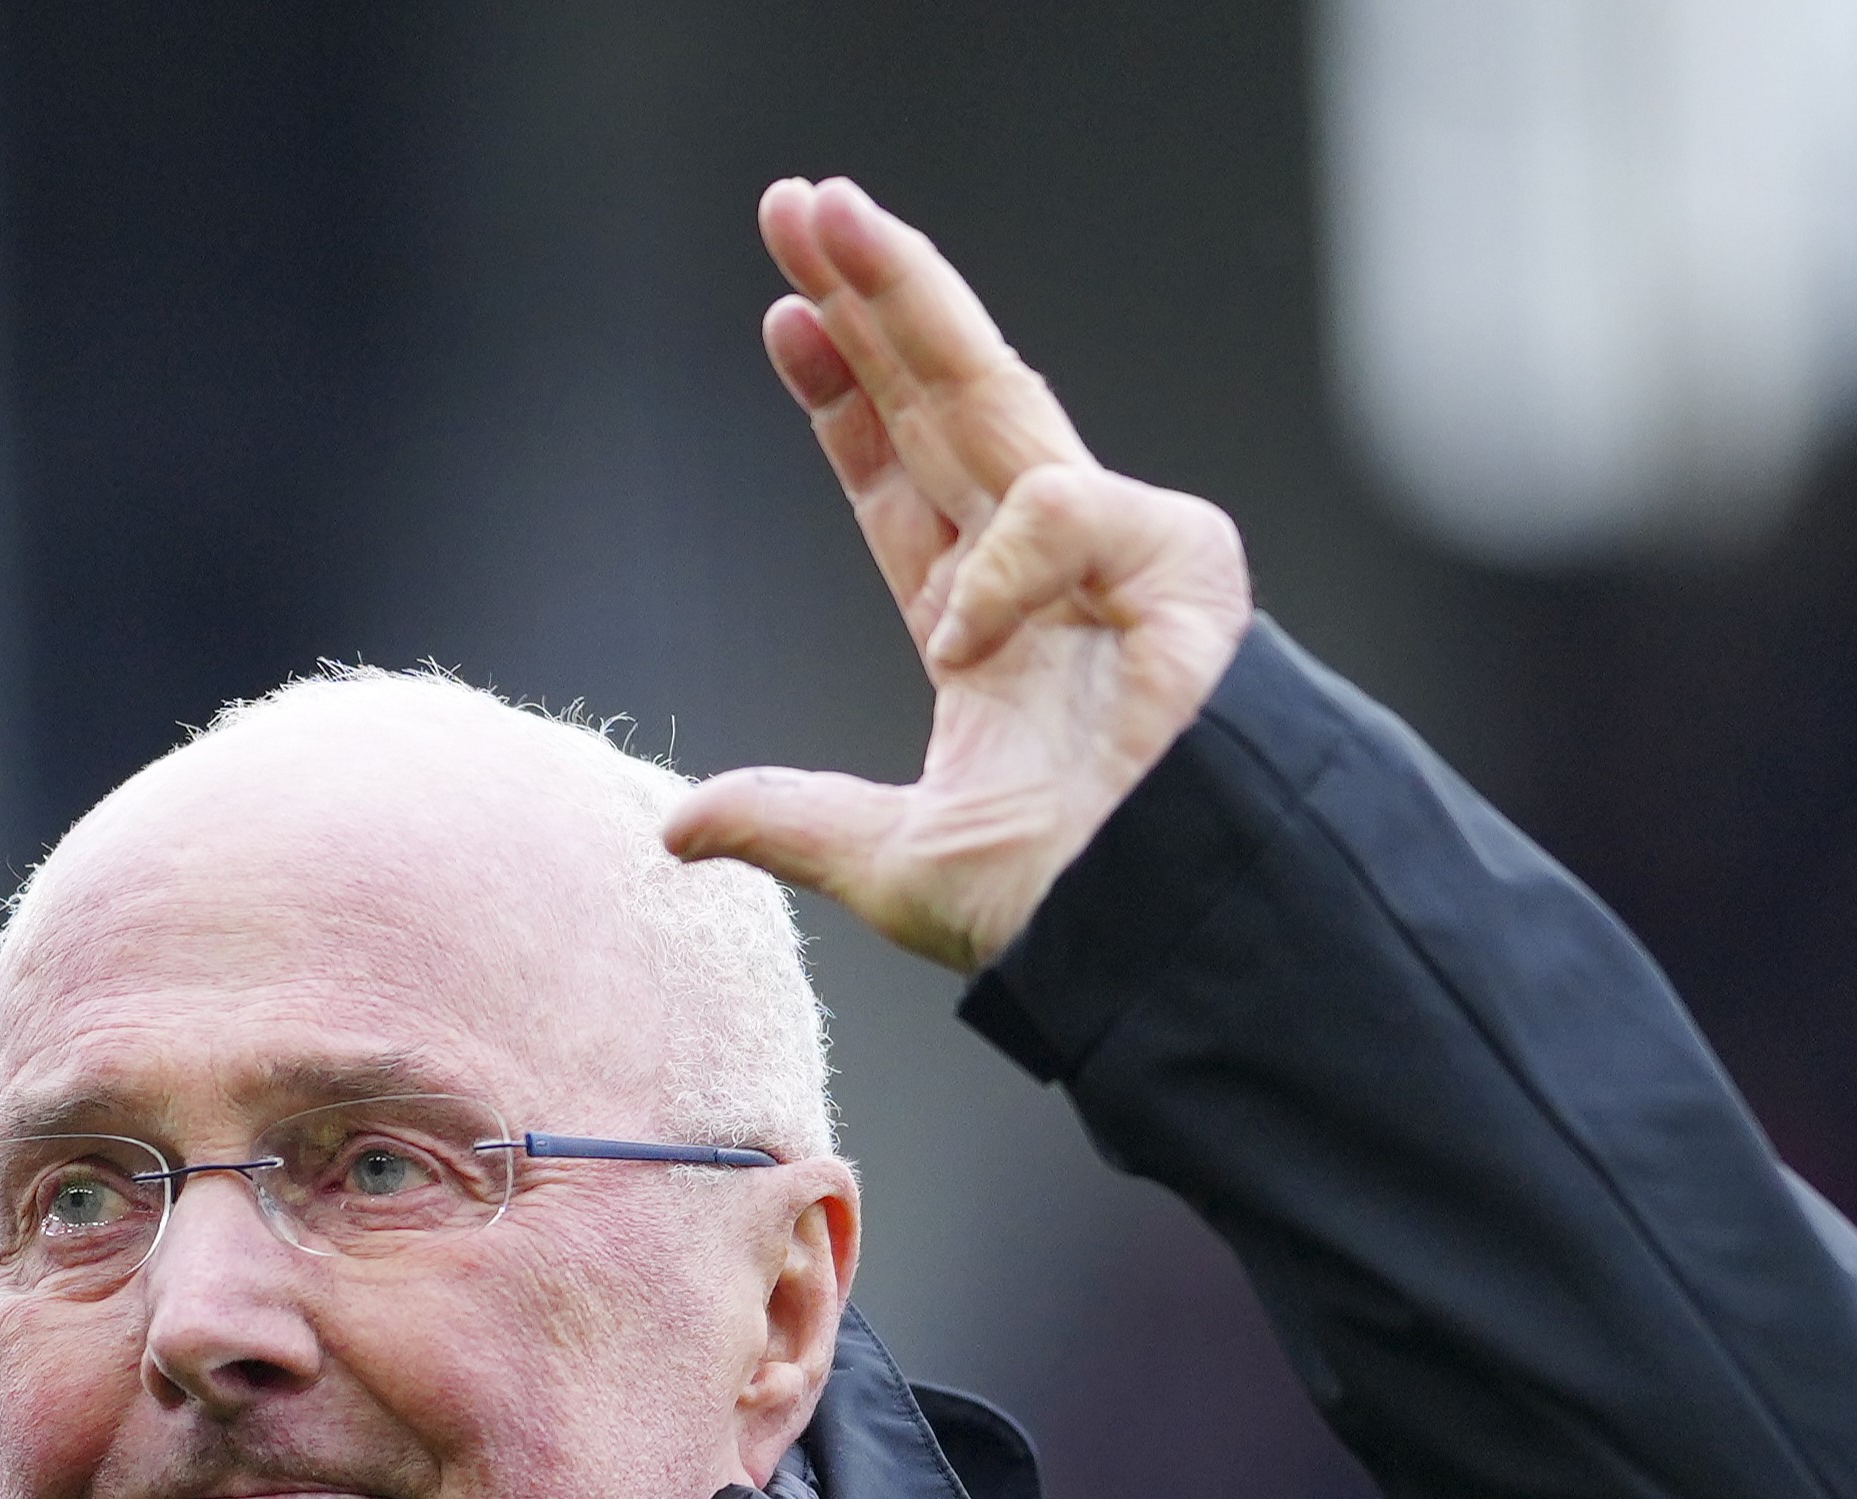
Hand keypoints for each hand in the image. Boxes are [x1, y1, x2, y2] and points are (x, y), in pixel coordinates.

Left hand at [664, 180, 1254, 973]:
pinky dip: (1006, 563)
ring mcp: (1112, 556)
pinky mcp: (1177, 561)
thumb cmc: (1064, 905)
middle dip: (869, 299)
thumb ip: (794, 822)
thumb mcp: (893, 863)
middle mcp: (1043, 573)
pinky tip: (967, 640)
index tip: (784, 318)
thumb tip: (678, 827)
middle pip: (942, 403)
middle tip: (797, 204)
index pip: (899, 484)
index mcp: (981, 626)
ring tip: (832, 213)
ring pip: (995, 393)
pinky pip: (1061, 509)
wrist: (1158, 935)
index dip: (841, 399)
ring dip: (908, 294)